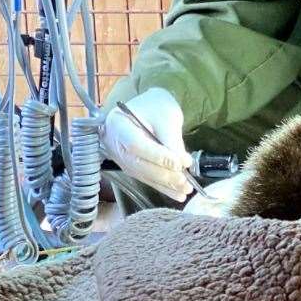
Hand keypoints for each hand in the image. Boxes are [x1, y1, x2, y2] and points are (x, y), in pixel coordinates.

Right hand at [101, 87, 192, 201]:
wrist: (147, 107)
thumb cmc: (156, 106)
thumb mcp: (166, 114)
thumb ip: (171, 138)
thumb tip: (181, 164)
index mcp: (118, 124)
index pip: (136, 144)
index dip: (157, 156)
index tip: (179, 163)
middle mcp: (115, 144)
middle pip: (138, 164)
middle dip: (163, 175)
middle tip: (185, 180)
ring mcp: (121, 158)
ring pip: (143, 175)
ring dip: (165, 185)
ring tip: (186, 190)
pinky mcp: (131, 167)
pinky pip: (147, 179)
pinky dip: (163, 187)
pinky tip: (179, 194)